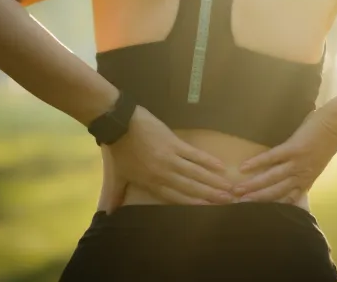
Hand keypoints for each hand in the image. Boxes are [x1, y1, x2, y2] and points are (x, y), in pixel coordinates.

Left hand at [105, 106, 234, 206]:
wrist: (119, 125)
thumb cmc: (118, 150)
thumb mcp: (117, 176)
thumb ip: (116, 194)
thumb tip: (108, 212)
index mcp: (151, 182)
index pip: (175, 197)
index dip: (193, 203)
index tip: (208, 209)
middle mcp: (164, 173)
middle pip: (190, 187)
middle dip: (209, 195)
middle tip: (226, 201)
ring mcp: (171, 158)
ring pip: (196, 173)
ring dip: (213, 180)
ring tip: (228, 187)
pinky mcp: (175, 143)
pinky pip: (195, 155)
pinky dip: (208, 161)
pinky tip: (221, 166)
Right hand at [234, 111, 336, 203]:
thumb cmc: (329, 140)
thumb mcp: (319, 163)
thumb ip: (306, 172)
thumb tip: (293, 178)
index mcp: (307, 179)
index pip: (288, 199)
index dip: (272, 206)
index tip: (257, 212)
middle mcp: (301, 175)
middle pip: (276, 192)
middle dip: (257, 199)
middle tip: (238, 204)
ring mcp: (297, 162)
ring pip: (272, 178)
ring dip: (254, 185)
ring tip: (238, 191)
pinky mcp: (293, 148)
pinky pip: (272, 157)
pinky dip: (257, 163)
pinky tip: (244, 167)